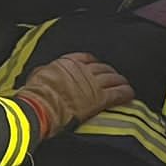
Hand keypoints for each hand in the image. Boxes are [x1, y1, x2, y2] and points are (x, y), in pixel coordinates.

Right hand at [13, 52, 133, 136]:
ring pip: (113, 79)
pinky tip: (130, 94)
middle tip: (115, 77)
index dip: (95, 63)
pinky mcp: (100, 99)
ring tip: (125, 84)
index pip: (87, 58)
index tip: (97, 67)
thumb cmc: (35, 94)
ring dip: (120, 81)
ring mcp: (93, 83)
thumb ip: (47, 71)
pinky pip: (118, 93)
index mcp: (68, 62)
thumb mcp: (38, 74)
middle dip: (110, 72)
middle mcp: (83, 70)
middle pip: (103, 68)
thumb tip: (45, 72)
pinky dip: (126, 93)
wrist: (40, 107)